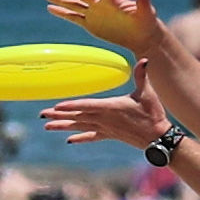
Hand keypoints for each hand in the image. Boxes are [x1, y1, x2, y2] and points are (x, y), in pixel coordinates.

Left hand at [42, 58, 168, 145]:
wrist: (158, 138)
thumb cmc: (153, 114)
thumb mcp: (147, 93)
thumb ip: (142, 76)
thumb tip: (144, 59)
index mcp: (111, 107)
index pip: (87, 105)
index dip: (71, 106)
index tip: (56, 106)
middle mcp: (105, 119)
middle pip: (77, 116)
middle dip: (59, 115)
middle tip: (42, 114)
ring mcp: (106, 128)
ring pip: (80, 127)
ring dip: (63, 126)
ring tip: (47, 126)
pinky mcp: (110, 135)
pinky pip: (92, 137)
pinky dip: (80, 138)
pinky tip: (69, 140)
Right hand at [44, 0, 162, 54]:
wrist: (141, 35)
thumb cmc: (146, 22)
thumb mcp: (146, 12)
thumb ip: (144, 0)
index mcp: (113, 0)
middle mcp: (100, 4)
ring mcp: (94, 14)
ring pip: (73, 4)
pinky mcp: (91, 24)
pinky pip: (74, 18)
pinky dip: (63, 13)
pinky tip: (50, 8)